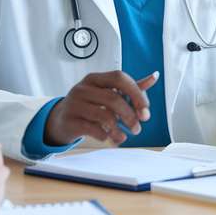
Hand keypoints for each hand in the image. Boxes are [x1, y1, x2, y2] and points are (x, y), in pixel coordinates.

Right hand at [44, 71, 158, 145]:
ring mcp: (74, 104)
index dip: (135, 93)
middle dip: (130, 116)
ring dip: (119, 129)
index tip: (145, 110)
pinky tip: (108, 137)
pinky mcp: (70, 120)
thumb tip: (154, 77)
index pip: (119, 78)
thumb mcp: (107, 93)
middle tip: (137, 129)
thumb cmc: (89, 105)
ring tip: (122, 137)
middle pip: (113, 98)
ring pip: (104, 115)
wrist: (60, 120)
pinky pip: (93, 129)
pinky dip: (105, 135)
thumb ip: (130, 87)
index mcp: (95, 78)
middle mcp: (83, 88)